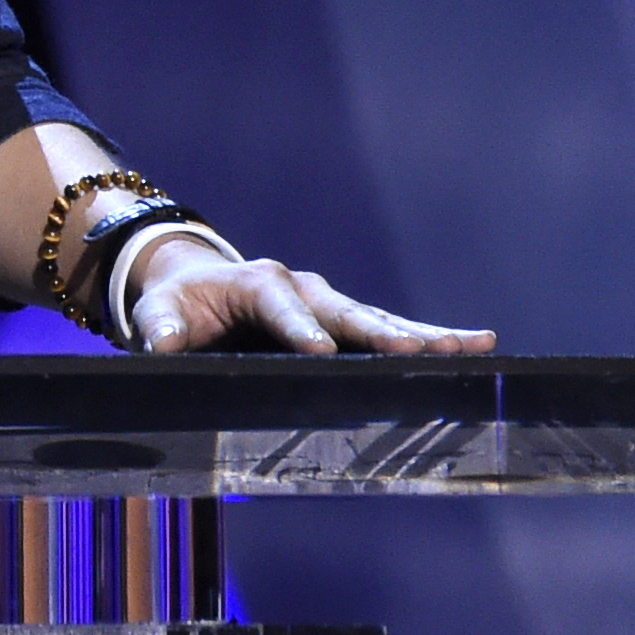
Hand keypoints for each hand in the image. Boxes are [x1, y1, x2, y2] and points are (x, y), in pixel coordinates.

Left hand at [129, 239, 492, 357]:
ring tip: (472, 345)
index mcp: (258, 283)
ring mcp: (328, 303)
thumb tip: (165, 342)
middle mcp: (303, 287)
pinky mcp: (344, 321)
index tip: (321, 351)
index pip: (283, 309)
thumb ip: (161, 328)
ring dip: (425, 335)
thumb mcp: (158, 314)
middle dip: (384, 332)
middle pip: (349, 312)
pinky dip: (430, 338)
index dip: (302, 330)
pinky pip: (389, 330)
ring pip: (381, 320)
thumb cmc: (175, 305)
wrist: (193, 287)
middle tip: (421, 349)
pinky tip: (476, 345)